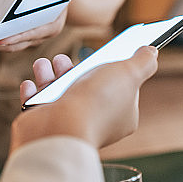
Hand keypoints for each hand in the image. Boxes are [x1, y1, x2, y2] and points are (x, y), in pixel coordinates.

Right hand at [12, 46, 157, 150]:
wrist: (60, 129)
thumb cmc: (97, 104)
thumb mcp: (129, 74)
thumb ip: (143, 63)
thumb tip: (151, 52)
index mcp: (119, 116)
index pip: (118, 88)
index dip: (109, 70)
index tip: (102, 55)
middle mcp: (94, 122)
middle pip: (84, 87)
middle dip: (72, 69)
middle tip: (63, 59)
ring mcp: (68, 123)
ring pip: (58, 93)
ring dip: (49, 75)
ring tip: (44, 65)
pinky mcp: (44, 124)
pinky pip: (36, 104)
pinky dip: (32, 92)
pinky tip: (31, 83)